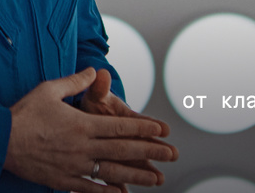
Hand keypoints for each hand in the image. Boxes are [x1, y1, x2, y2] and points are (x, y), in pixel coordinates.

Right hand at [3, 68, 175, 192]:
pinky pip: (91, 188)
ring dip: (138, 175)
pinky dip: (108, 192)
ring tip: (157, 179)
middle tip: (172, 154)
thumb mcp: (50, 89)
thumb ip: (75, 82)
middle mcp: (83, 146)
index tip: (163, 130)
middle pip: (124, 149)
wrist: (1, 140)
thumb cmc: (24, 113)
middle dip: (152, 152)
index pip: (122, 126)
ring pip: (113, 171)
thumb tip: (95, 71)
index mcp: (82, 123)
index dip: (145, 127)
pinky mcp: (64, 180)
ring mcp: (75, 165)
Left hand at [79, 67, 178, 189]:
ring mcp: (120, 154)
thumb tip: (102, 74)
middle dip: (157, 149)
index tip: (164, 128)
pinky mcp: (109, 167)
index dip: (152, 125)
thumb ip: (99, 88)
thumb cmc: (92, 106)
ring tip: (159, 179)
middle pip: (144, 145)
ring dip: (146, 171)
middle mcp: (127, 139)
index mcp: (126, 120)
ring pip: (135, 165)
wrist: (82, 121)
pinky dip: (120, 187)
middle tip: (172, 154)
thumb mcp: (95, 96)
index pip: (142, 122)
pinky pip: (114, 179)